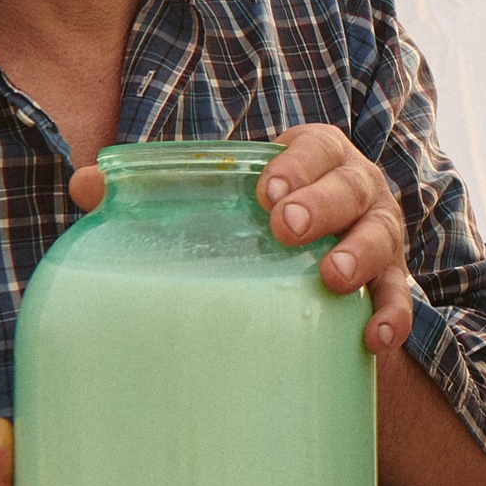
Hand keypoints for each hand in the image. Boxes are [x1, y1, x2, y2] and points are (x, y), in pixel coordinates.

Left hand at [67, 128, 414, 355]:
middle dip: (323, 203)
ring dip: (361, 255)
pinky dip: (393, 316)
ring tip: (332, 279)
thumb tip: (85, 185)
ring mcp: (379, 237)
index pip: (315, 146)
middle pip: (352, 185)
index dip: (296, 163)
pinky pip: (400, 299)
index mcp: (314, 158)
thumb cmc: (255, 226)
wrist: (313, 279)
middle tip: (286, 227)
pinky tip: (373, 339)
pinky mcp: (390, 286)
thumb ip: (154, 193)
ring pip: (382, 237)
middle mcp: (355, 190)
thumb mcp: (217, 204)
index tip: (266, 189)